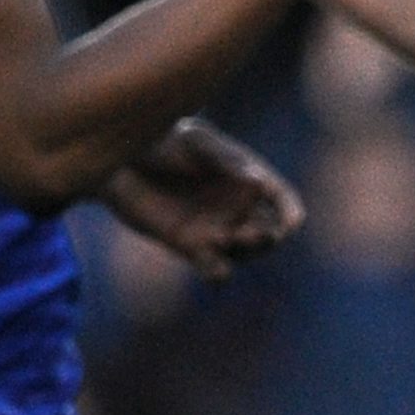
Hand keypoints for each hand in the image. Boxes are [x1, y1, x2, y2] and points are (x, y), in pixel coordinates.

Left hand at [99, 117, 303, 277]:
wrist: (123, 160)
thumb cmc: (163, 141)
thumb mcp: (195, 142)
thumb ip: (225, 160)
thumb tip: (257, 183)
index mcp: (249, 179)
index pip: (282, 199)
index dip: (290, 212)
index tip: (291, 222)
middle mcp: (239, 208)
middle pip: (270, 232)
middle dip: (269, 237)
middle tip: (261, 234)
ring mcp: (218, 229)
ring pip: (246, 253)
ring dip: (244, 252)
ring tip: (224, 239)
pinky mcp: (192, 248)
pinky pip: (216, 270)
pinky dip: (219, 273)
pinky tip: (214, 271)